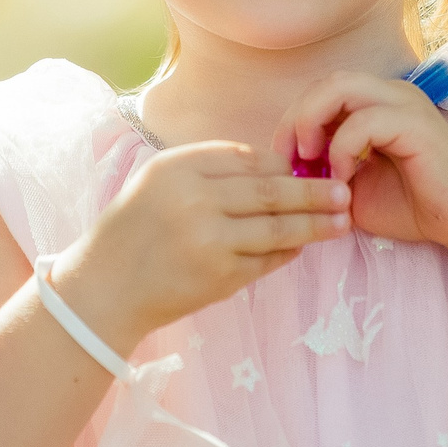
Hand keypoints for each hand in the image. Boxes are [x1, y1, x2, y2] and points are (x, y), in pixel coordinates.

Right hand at [52, 142, 351, 350]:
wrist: (103, 288)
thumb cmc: (133, 231)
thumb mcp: (158, 183)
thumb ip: (208, 170)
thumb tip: (275, 169)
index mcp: (178, 167)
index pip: (246, 157)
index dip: (281, 164)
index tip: (306, 168)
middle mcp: (194, 198)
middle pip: (269, 190)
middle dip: (312, 191)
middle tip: (344, 192)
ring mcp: (209, 239)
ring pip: (276, 228)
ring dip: (314, 225)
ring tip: (342, 222)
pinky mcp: (219, 275)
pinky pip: (265, 261)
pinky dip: (287, 254)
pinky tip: (303, 247)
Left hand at [272, 73, 447, 269]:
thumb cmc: (415, 206)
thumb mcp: (355, 188)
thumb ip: (325, 170)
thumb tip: (288, 166)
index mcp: (378, 103)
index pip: (323, 91)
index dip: (294, 119)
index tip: (282, 159)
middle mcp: (391, 94)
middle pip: (327, 81)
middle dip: (297, 117)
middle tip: (288, 157)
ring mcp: (405, 105)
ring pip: (341, 87)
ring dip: (313, 123)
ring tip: (310, 161)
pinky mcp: (415, 124)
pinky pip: (363, 120)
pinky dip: (342, 147)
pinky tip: (342, 176)